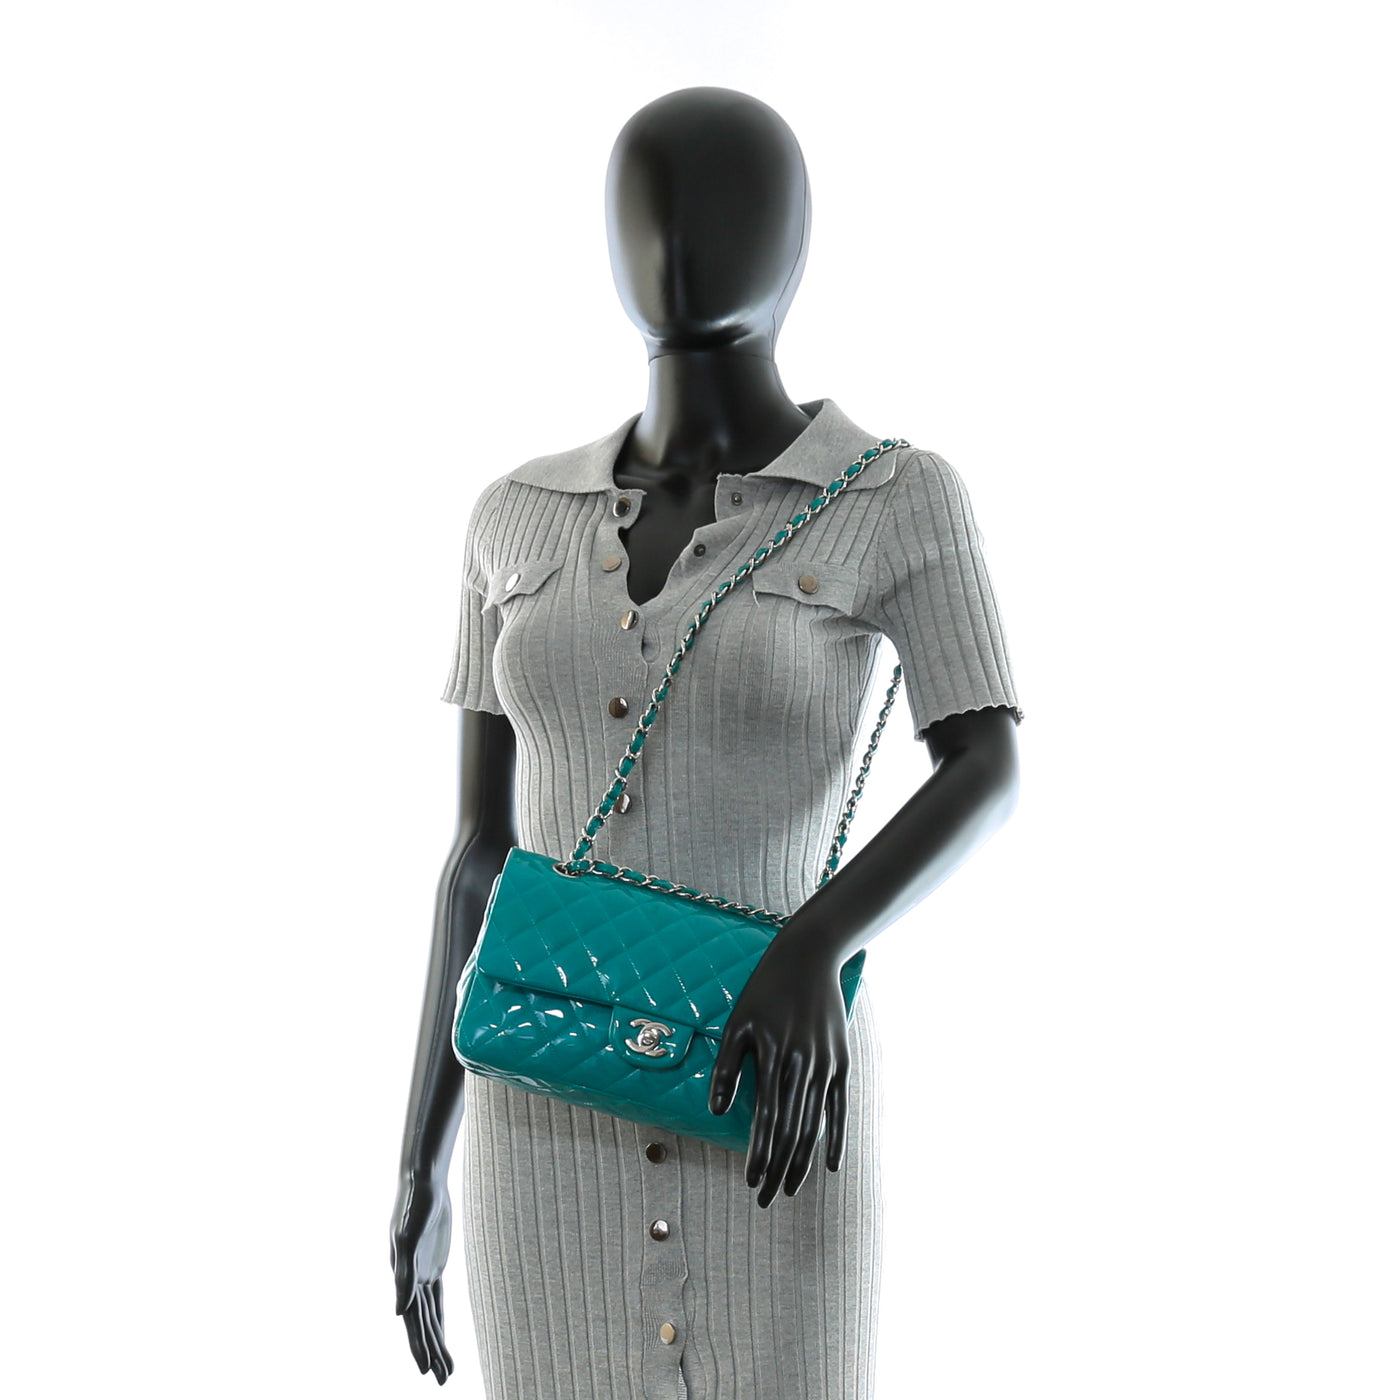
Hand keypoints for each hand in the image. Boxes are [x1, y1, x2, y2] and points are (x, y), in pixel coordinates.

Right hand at [390, 1173, 454, 1383]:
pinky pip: (438, 1300)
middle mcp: (411, 1282)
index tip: (428, 1371)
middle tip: (443, 1381)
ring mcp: (422, 1274)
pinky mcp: (434, 1265)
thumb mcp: (408, 1238)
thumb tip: (399, 1312)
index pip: (413, 1321)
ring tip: (447, 1370)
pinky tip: (443, 1336)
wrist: (422, 1183)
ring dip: (438, 1342)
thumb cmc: (413, 1207)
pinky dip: (440, 1319)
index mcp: (403, 1280)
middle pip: (422, 1325)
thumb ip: (404, 1274)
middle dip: (431, 1353)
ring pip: (431, 1317)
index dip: (420, 1346)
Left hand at [708, 939, 852, 1207]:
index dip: (758, 1154)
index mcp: (773, 1056)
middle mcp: (802, 1064)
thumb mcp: (737, 1022)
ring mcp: (826, 1064)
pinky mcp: (842, 1062)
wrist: (809, 957)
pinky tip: (830, 1165)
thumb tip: (718, 1112)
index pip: (766, 1119)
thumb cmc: (765, 989)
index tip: (750, 1181)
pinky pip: (839, 1108)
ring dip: (802, 1162)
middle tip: (765, 1198)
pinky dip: (836, 1138)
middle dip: (778, 1168)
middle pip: (791, 1130)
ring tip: (789, 1189)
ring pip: (814, 1124)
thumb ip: (727, 1068)